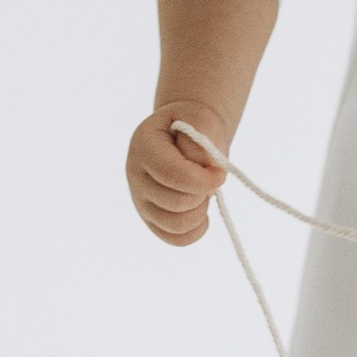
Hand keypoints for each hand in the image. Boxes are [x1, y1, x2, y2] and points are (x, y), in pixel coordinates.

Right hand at [127, 105, 226, 245]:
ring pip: (177, 224)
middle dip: (204, 192)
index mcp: (143, 146)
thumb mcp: (200, 118)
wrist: (185, 132)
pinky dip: (196, 229)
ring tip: (203, 192)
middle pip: (177, 202)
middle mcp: (135, 176)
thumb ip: (201, 142)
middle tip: (210, 177)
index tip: (220, 172)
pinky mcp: (151, 219)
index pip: (172, 175)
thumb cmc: (194, 124)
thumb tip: (205, 175)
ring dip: (201, 210)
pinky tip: (201, 210)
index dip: (203, 179)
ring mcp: (140, 200)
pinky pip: (177, 239)